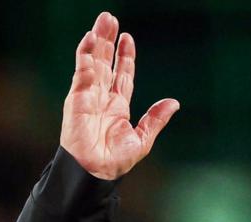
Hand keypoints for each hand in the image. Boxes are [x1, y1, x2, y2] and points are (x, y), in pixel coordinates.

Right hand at [60, 12, 178, 179]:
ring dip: (97, 42)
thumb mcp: (142, 139)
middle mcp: (102, 98)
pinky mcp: (76, 99)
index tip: (127, 38)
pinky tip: (90, 40)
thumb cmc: (115, 162)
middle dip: (108, 40)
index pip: (122, 75)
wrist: (96, 173)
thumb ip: (155, 119)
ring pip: (93, 62)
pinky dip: (85, 56)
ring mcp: (88, 96)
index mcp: (117, 106)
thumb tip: (174, 103)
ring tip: (102, 21)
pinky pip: (81, 73)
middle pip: (105, 62)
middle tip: (109, 18)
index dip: (125, 56)